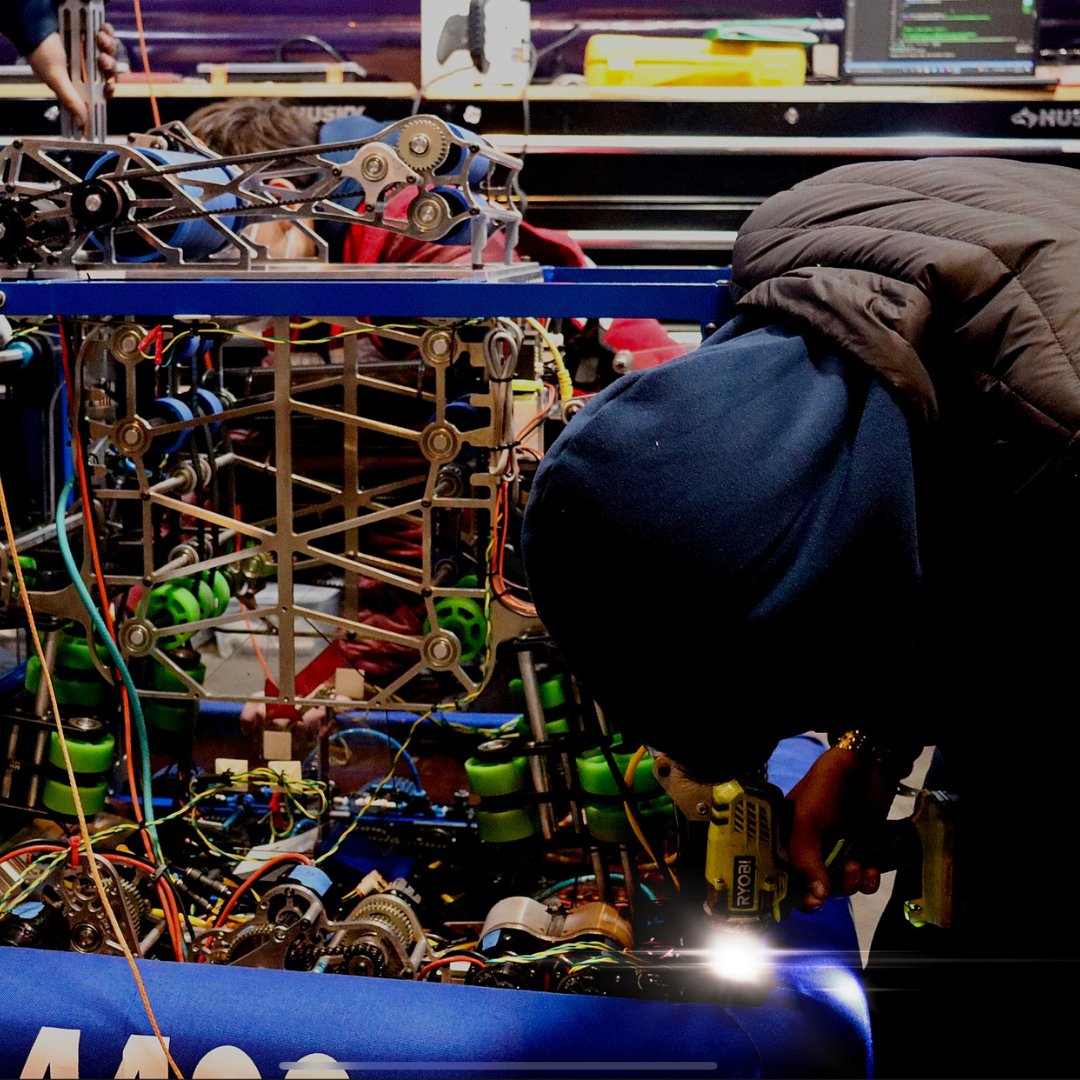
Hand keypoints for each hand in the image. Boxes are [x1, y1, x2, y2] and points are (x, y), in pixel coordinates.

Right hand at [27, 21, 117, 134]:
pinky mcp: (90, 31)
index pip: (101, 92)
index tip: (109, 88)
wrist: (32, 18)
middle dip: (109, 67)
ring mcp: (89, 48)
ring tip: (99, 39)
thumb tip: (83, 124)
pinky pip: (108, 34)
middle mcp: (85, 66)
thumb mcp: (55, 78)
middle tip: (102, 59)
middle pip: (109, 73)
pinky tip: (101, 31)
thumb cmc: (39, 49)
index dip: (108, 91)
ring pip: (111, 54)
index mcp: (77, 81)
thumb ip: (70, 100)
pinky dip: (107, 33)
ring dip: (108, 48)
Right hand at [784, 745, 896, 911]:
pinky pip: (862, 881)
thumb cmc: (827, 788)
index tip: (813, 902)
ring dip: (850, 883)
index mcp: (785, 839)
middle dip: (827, 889)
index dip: (794, 893)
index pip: (782, 876)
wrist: (866, 766)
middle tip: (836, 882)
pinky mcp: (859, 852)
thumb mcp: (808, 819)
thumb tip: (817, 897)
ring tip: (857, 865)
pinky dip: (868, 881)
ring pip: (839, 886)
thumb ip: (806, 857)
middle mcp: (807, 849)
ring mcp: (834, 851)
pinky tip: (872, 870)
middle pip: (812, 886)